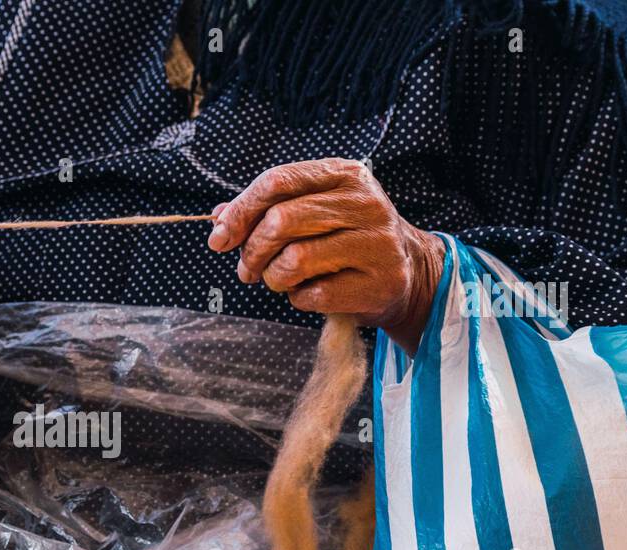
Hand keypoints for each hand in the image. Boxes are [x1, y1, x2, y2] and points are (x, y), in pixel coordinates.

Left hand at [208, 158, 442, 354]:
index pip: (277, 182)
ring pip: (294, 260)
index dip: (240, 211)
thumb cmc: (346, 238)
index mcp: (344, 174)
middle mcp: (364, 203)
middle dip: (251, 250)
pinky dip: (298, 298)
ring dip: (273, 277)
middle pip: (281, 221)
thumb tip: (218, 215)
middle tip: (246, 269)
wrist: (407, 272)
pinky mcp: (377, 283)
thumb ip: (267, 208)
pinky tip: (307, 293)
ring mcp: (376, 243)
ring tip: (278, 280)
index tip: (219, 238)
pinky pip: (313, 294)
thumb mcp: (313, 211)